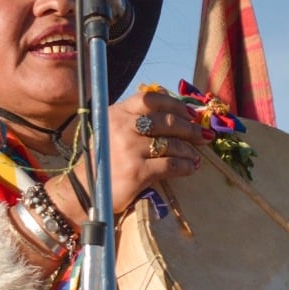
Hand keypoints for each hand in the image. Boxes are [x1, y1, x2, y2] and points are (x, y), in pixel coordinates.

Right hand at [48, 89, 211, 218]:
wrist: (86, 190)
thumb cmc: (104, 160)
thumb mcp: (112, 131)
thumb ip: (136, 119)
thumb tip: (176, 114)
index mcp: (116, 113)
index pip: (150, 99)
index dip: (174, 105)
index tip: (189, 113)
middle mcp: (122, 127)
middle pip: (166, 121)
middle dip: (189, 128)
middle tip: (202, 135)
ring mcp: (130, 149)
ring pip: (171, 144)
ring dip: (188, 150)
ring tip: (195, 155)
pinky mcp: (137, 171)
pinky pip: (171, 164)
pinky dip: (185, 166)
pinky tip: (190, 168)